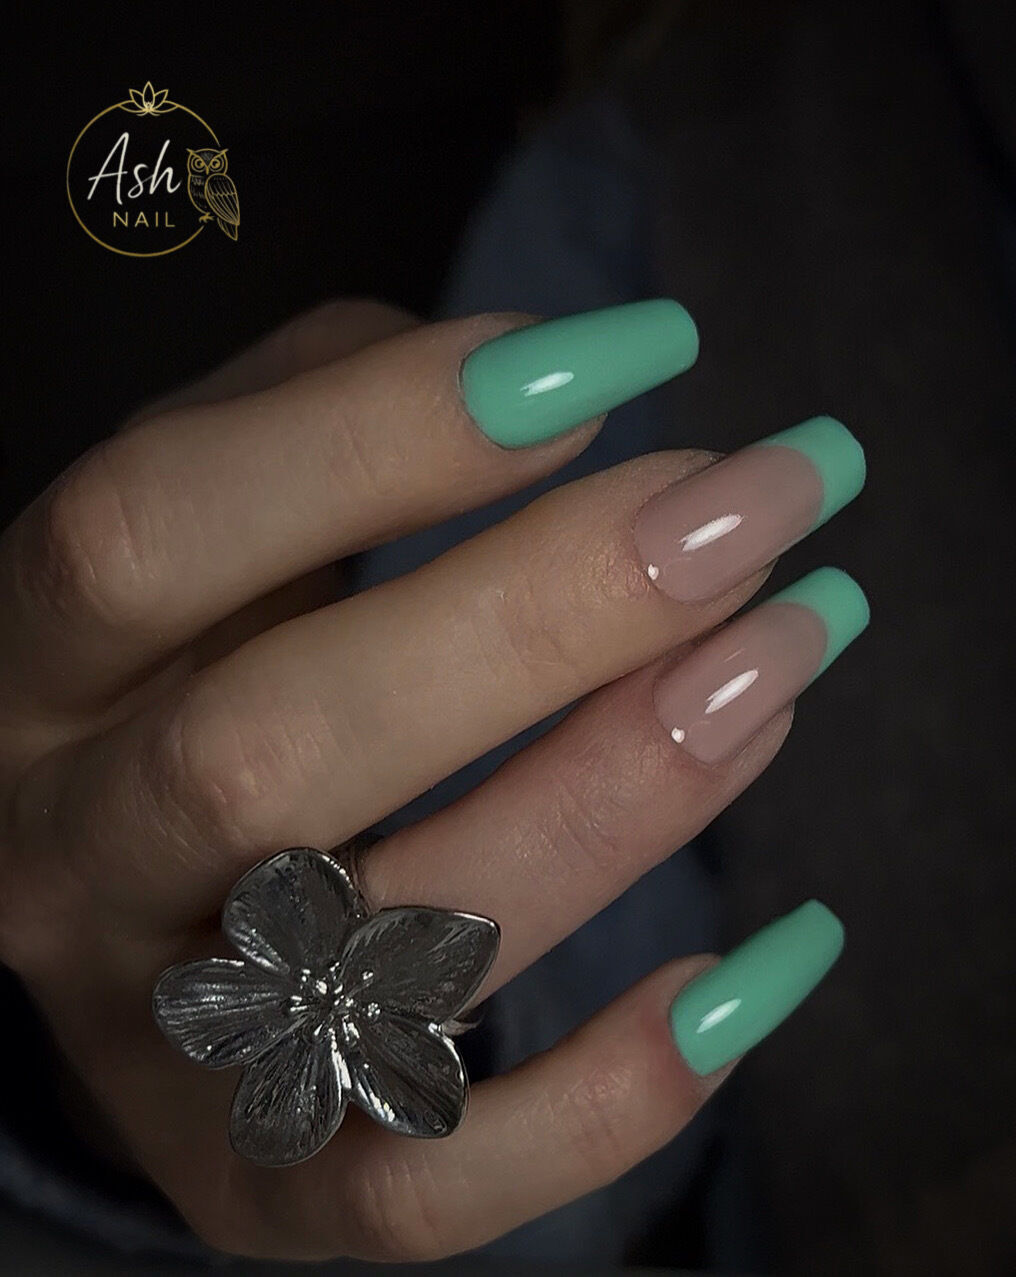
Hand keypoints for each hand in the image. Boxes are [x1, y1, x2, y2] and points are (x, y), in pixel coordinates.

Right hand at [0, 298, 864, 1259]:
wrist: (134, 891)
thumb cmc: (205, 654)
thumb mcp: (221, 507)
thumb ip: (339, 408)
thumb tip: (559, 376)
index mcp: (44, 671)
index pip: (157, 533)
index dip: (387, 433)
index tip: (627, 358)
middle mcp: (73, 864)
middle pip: (276, 751)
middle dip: (548, 617)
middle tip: (752, 511)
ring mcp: (163, 1042)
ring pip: (387, 947)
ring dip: (629, 792)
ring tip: (786, 653)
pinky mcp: (268, 1181)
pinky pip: (431, 1184)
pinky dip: (617, 1094)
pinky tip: (764, 962)